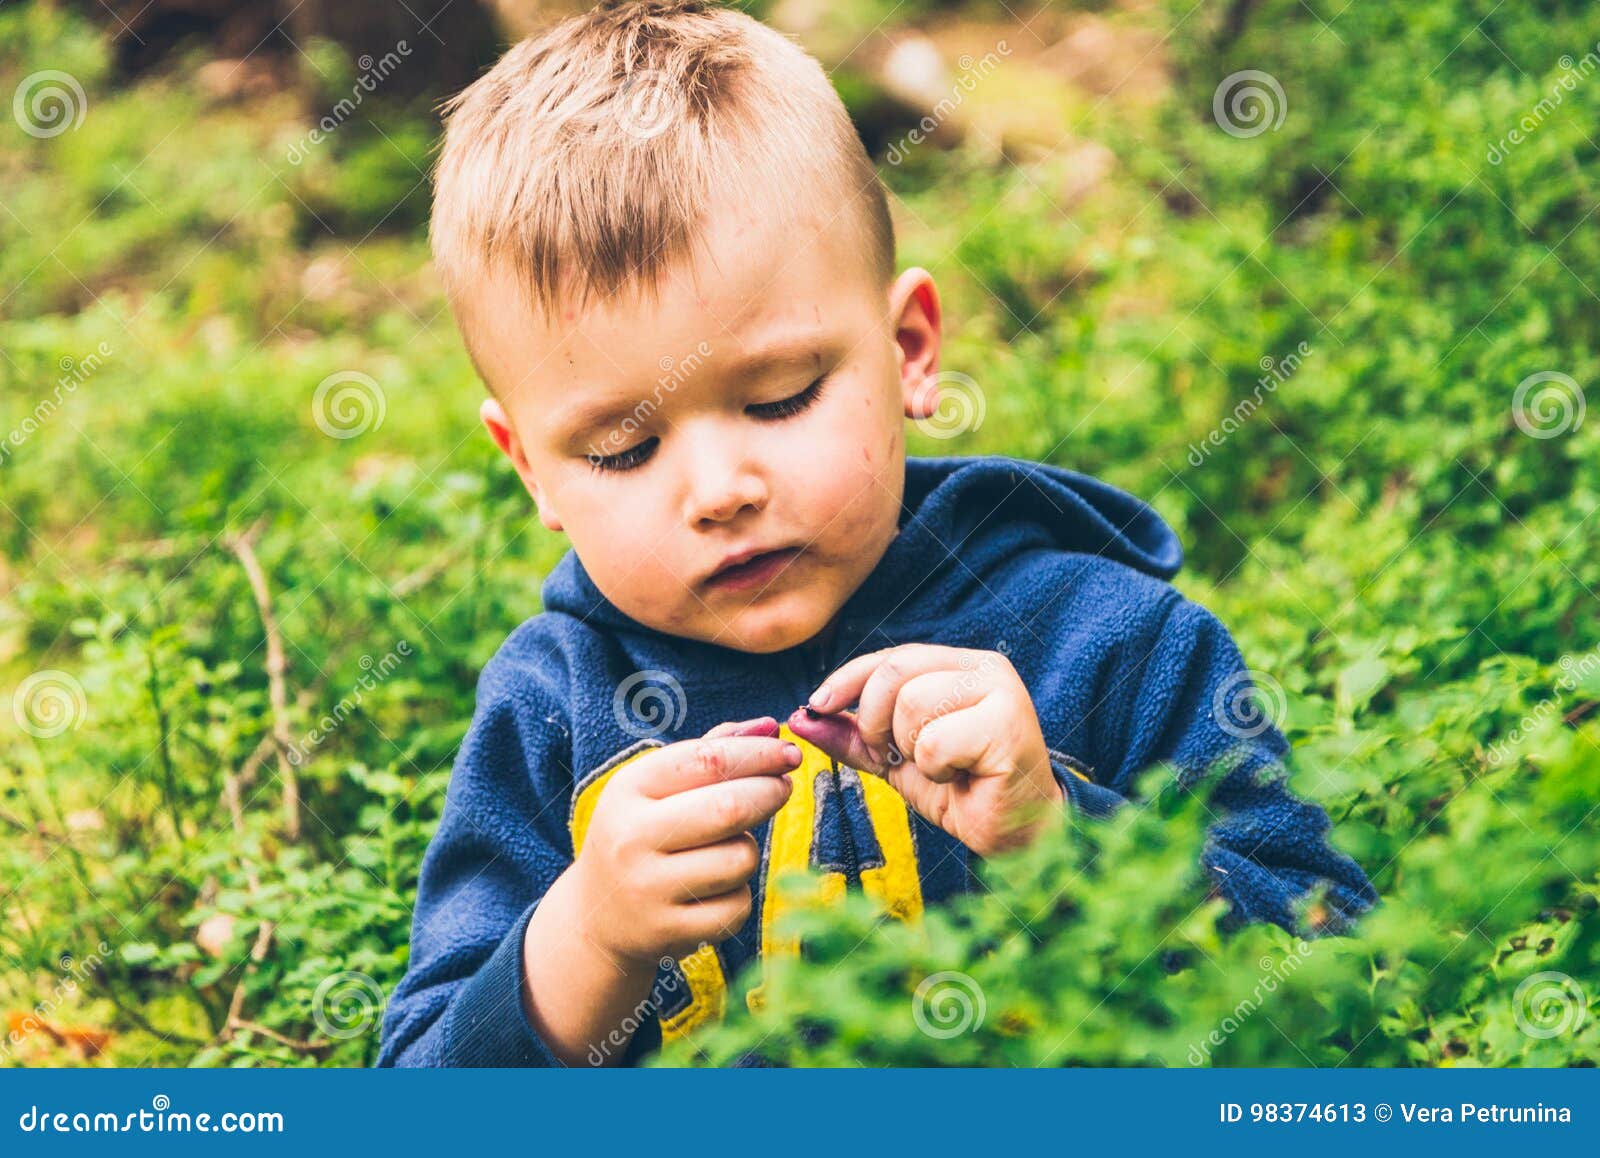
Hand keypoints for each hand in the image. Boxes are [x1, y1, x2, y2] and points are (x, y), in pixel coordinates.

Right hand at [566, 717, 798, 967]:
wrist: (597, 916)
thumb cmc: (642, 835)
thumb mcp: (656, 788)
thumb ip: (711, 751)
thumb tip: (769, 726)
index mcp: (628, 789)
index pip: (706, 760)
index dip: (757, 754)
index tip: (789, 754)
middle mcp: (631, 837)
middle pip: (729, 808)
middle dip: (770, 793)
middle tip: (783, 787)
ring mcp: (647, 888)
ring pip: (740, 858)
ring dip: (749, 849)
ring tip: (727, 848)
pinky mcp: (667, 931)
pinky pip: (737, 906)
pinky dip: (740, 894)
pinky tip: (716, 889)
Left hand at [788, 646, 1062, 855]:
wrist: (1013, 835)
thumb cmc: (961, 790)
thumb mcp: (894, 758)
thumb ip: (853, 736)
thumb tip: (799, 717)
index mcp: (960, 664)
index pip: (890, 657)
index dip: (847, 679)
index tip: (815, 704)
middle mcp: (984, 667)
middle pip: (894, 673)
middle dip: (876, 722)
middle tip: (896, 756)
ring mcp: (1001, 692)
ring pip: (911, 706)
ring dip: (911, 751)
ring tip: (942, 767)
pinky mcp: (1009, 725)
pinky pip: (935, 741)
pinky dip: (936, 769)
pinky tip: (963, 778)